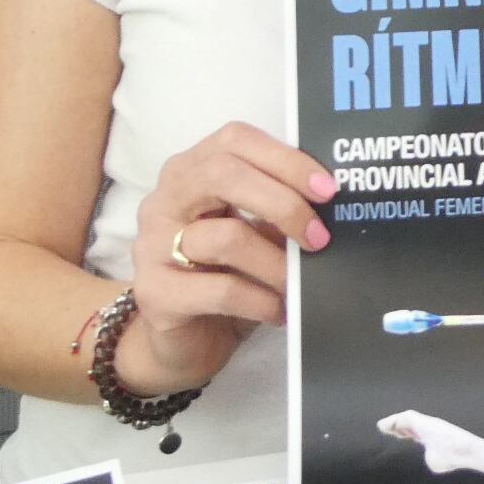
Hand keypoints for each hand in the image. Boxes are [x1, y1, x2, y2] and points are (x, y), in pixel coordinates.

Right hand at [123, 123, 335, 394]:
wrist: (182, 343)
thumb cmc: (223, 278)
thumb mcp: (254, 236)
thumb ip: (279, 213)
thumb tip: (331, 207)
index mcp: (190, 172)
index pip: (235, 140)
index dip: (285, 159)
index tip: (327, 189)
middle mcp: (165, 201)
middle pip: (222, 174)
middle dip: (282, 203)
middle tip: (318, 236)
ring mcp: (152, 245)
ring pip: (226, 237)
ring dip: (276, 263)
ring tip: (300, 283)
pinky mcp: (155, 293)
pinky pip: (221, 290)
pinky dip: (262, 301)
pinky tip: (280, 312)